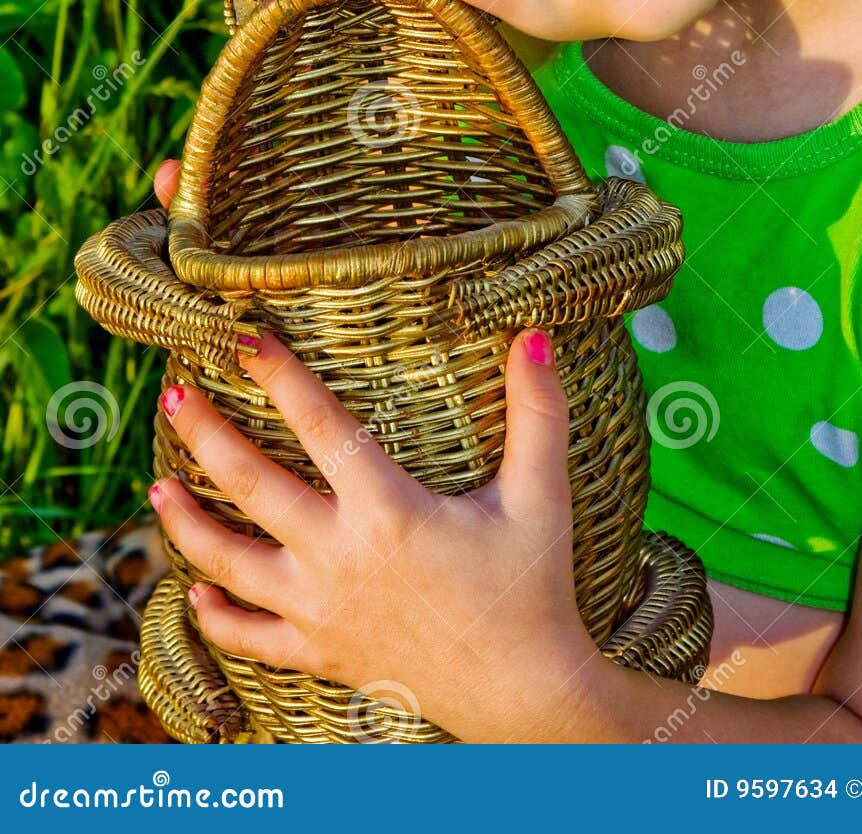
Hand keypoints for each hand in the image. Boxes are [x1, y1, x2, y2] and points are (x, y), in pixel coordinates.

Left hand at [146, 160, 604, 742]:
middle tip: (174, 395)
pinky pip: (251, 637)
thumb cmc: (531, 587)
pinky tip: (195, 589)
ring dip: (188, 524)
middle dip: (206, 436)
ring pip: (232, 563)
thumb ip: (537, 412)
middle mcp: (340, 557)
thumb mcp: (539, 495)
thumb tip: (536, 334)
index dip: (280, 377)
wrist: (522, 692)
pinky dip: (216, 614)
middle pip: (252, 487)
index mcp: (387, 511)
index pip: (320, 426)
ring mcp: (322, 610)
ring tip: (157, 486)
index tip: (243, 338)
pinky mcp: (321, 653)